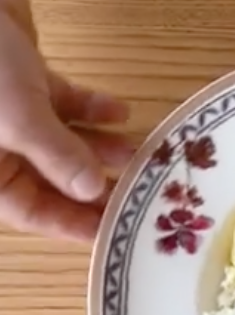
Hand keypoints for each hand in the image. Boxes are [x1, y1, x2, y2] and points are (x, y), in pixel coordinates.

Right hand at [0, 0, 132, 241]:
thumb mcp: (17, 117)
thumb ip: (56, 155)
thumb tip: (93, 191)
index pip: (31, 212)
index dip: (74, 224)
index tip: (118, 231)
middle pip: (51, 181)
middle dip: (96, 185)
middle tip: (142, 193)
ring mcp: (11, 116)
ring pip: (62, 143)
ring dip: (100, 147)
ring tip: (141, 152)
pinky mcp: (24, 83)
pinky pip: (63, 107)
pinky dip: (91, 110)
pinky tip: (121, 112)